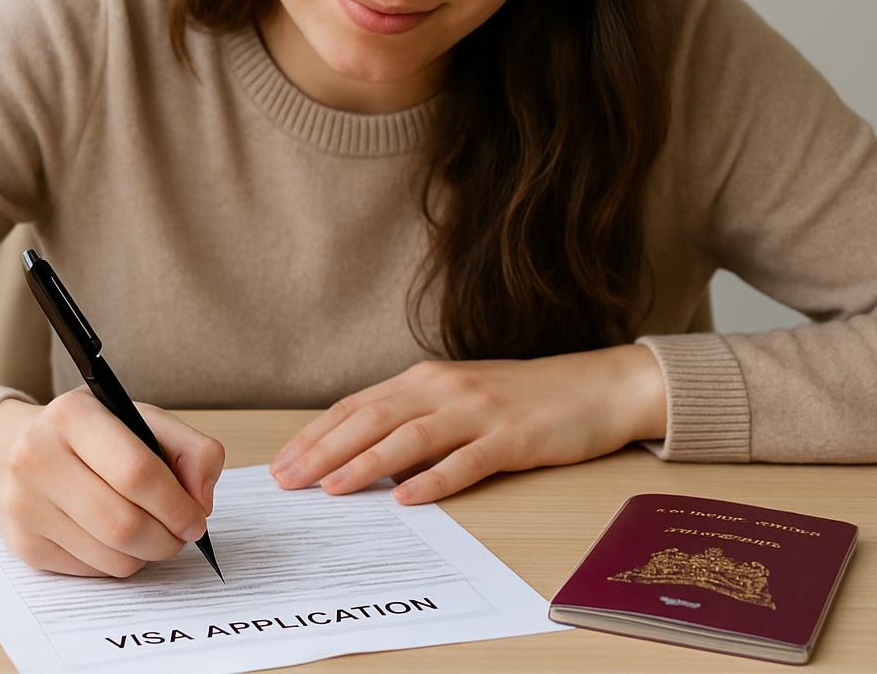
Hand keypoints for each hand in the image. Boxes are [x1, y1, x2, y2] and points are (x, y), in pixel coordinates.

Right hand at [0, 387, 224, 577]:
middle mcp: (36, 456)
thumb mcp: (146, 421)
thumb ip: (193, 451)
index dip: (177, 504)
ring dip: (146, 554)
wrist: (20, 449)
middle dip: (167, 539)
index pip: (136, 472)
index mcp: (73, 415)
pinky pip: (91, 571)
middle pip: (123, 523)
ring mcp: (24, 504)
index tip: (197, 519)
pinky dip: (118, 561)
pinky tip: (116, 538)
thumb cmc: (96, 435)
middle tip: (181, 535)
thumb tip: (201, 502)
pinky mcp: (23, 543)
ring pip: (111, 556)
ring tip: (152, 533)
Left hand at [268, 345, 664, 504]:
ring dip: (367, 462)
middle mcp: (446, 388)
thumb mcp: (460, 399)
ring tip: (332, 488)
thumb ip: (416, 421)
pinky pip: (467, 461)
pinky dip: (435, 479)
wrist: (594, 387)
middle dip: (325, 450)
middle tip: (288, 480)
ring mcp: (479, 411)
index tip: (282, 462)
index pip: (358, 406)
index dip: (317, 434)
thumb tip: (368, 459)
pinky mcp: (512, 437)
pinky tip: (409, 497)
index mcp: (427, 379)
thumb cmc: (523, 398)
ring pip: (411, 437)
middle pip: (373, 419)